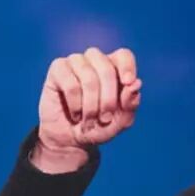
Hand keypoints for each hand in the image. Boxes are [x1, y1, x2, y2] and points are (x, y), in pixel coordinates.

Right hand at [32, 47, 142, 172]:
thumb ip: (131, 104)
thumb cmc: (98, 127)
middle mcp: (95, 60)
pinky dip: (75, 105)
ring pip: (88, 77)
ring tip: (89, 121)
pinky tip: (75, 114)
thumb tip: (136, 84)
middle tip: (105, 119)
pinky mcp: (58, 69)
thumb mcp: (120, 121)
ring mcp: (75, 62)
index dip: (127, 67)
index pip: (124, 56)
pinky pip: (71, 84)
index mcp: (114, 67)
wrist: (71, 139)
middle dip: (108, 99)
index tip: (128, 83)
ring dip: (91, 106)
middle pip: (106, 69)